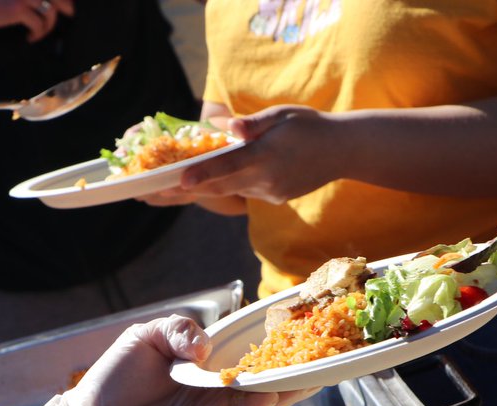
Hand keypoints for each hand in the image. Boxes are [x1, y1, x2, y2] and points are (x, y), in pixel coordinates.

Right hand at [0, 0, 75, 42]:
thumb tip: (38, 3)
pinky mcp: (18, 8)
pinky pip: (39, 24)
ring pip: (50, 11)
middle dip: (66, 4)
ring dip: (48, 24)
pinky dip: (38, 33)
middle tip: (70, 14)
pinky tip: (29, 38)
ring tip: (39, 32)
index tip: (65, 4)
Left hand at [34, 315, 313, 405]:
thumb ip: (178, 330)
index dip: (273, 338)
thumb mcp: (146, 337)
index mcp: (207, 364)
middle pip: (265, 376)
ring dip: (287, 385)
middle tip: (325, 347)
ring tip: (316, 369)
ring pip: (261, 399)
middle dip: (295, 364)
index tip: (301, 320)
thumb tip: (205, 347)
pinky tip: (276, 392)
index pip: (248, 349)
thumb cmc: (114, 380)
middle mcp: (218, 391)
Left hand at [177, 105, 343, 204]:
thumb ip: (254, 124)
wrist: (343, 151)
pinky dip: (229, 184)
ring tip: (167, 190)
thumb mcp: (283, 114)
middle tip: (152, 193)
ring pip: (230, 190)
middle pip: (219, 186)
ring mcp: (271, 193)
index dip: (203, 174)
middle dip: (185, 190)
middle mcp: (266, 180)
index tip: (180, 181)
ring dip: (201, 189)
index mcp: (266, 156)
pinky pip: (246, 191)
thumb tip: (228, 127)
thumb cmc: (310, 125)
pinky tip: (211, 180)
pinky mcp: (275, 198)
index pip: (228, 166)